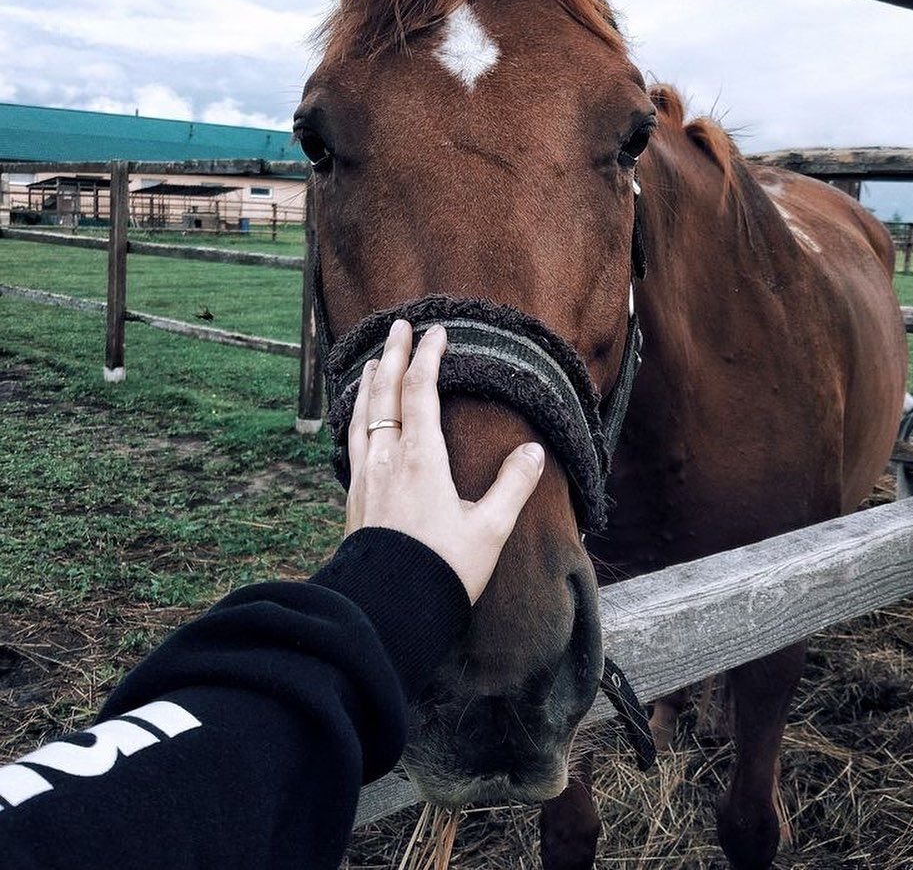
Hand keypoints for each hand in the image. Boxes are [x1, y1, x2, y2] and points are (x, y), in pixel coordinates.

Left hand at [345, 318, 544, 603]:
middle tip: (399, 325)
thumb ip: (513, 487)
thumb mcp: (489, 530)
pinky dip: (357, 416)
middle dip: (395, 354)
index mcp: (420, 458)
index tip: (438, 331)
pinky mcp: (353, 497)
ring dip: (370, 382)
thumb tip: (535, 451)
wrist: (385, 611)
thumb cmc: (441, 570)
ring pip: (362, 414)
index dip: (430, 357)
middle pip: (386, 393)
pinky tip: (359, 422)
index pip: (422, 391)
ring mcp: (364, 476)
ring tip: (375, 362)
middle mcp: (386, 458)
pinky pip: (352, 441)